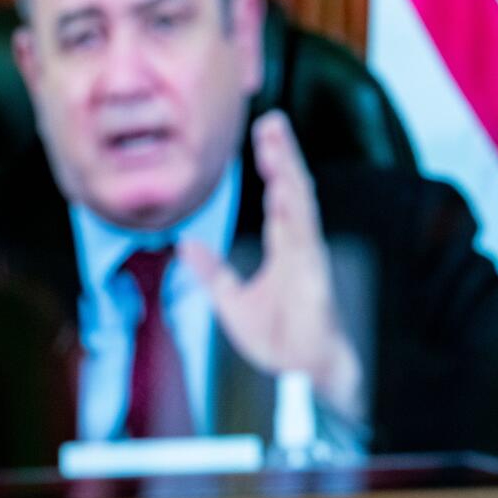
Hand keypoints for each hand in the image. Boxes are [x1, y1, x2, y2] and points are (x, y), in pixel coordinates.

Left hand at [180, 111, 362, 421]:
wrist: (300, 376)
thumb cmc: (279, 341)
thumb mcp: (230, 302)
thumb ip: (212, 271)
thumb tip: (184, 245)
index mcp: (285, 249)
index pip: (279, 198)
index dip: (273, 166)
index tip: (263, 138)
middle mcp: (299, 247)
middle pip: (293, 189)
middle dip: (284, 155)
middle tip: (273, 121)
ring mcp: (308, 258)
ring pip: (301, 204)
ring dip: (290, 170)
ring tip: (279, 140)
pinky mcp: (313, 275)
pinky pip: (305, 235)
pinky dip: (297, 208)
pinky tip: (288, 186)